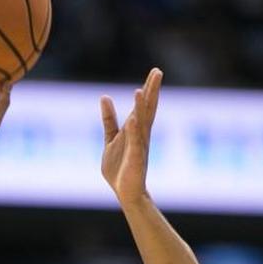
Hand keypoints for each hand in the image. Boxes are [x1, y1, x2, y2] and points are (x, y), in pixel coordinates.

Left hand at [100, 68, 161, 205]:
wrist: (125, 192)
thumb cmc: (120, 168)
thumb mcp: (111, 138)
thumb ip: (109, 119)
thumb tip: (105, 97)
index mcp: (135, 129)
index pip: (143, 105)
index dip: (148, 89)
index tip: (155, 72)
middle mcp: (140, 135)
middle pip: (147, 109)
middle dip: (152, 90)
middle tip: (157, 71)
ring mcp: (139, 145)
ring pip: (142, 122)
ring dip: (142, 107)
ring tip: (142, 89)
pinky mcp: (135, 157)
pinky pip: (135, 142)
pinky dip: (134, 130)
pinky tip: (133, 118)